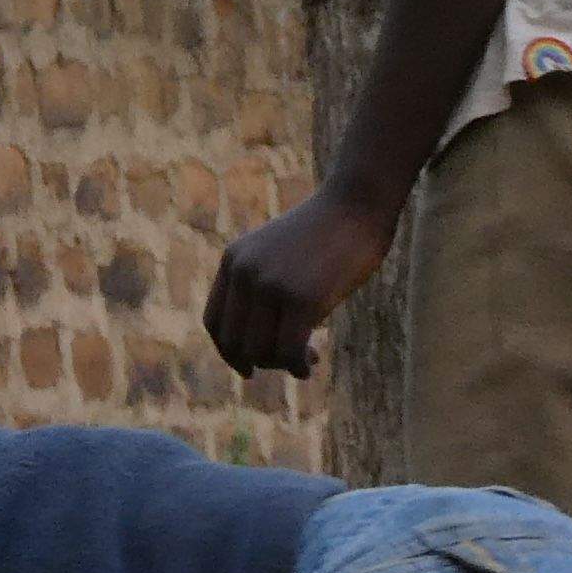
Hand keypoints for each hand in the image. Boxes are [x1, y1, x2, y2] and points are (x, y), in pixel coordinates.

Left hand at [204, 185, 394, 379]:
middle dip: (260, 361)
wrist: (357, 204)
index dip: (228, 352)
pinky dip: (297, 367)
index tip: (249, 368)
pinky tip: (310, 366)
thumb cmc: (326, 232)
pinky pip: (289, 351)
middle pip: (235, 342)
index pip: (213, 322)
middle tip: (289, 362)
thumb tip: (258, 339)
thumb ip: (261, 283)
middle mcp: (244, 272)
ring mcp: (271, 284)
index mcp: (232, 260)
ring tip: (308, 359)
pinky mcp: (302, 297)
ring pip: (260, 351)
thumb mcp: (277, 253)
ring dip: (282, 365)